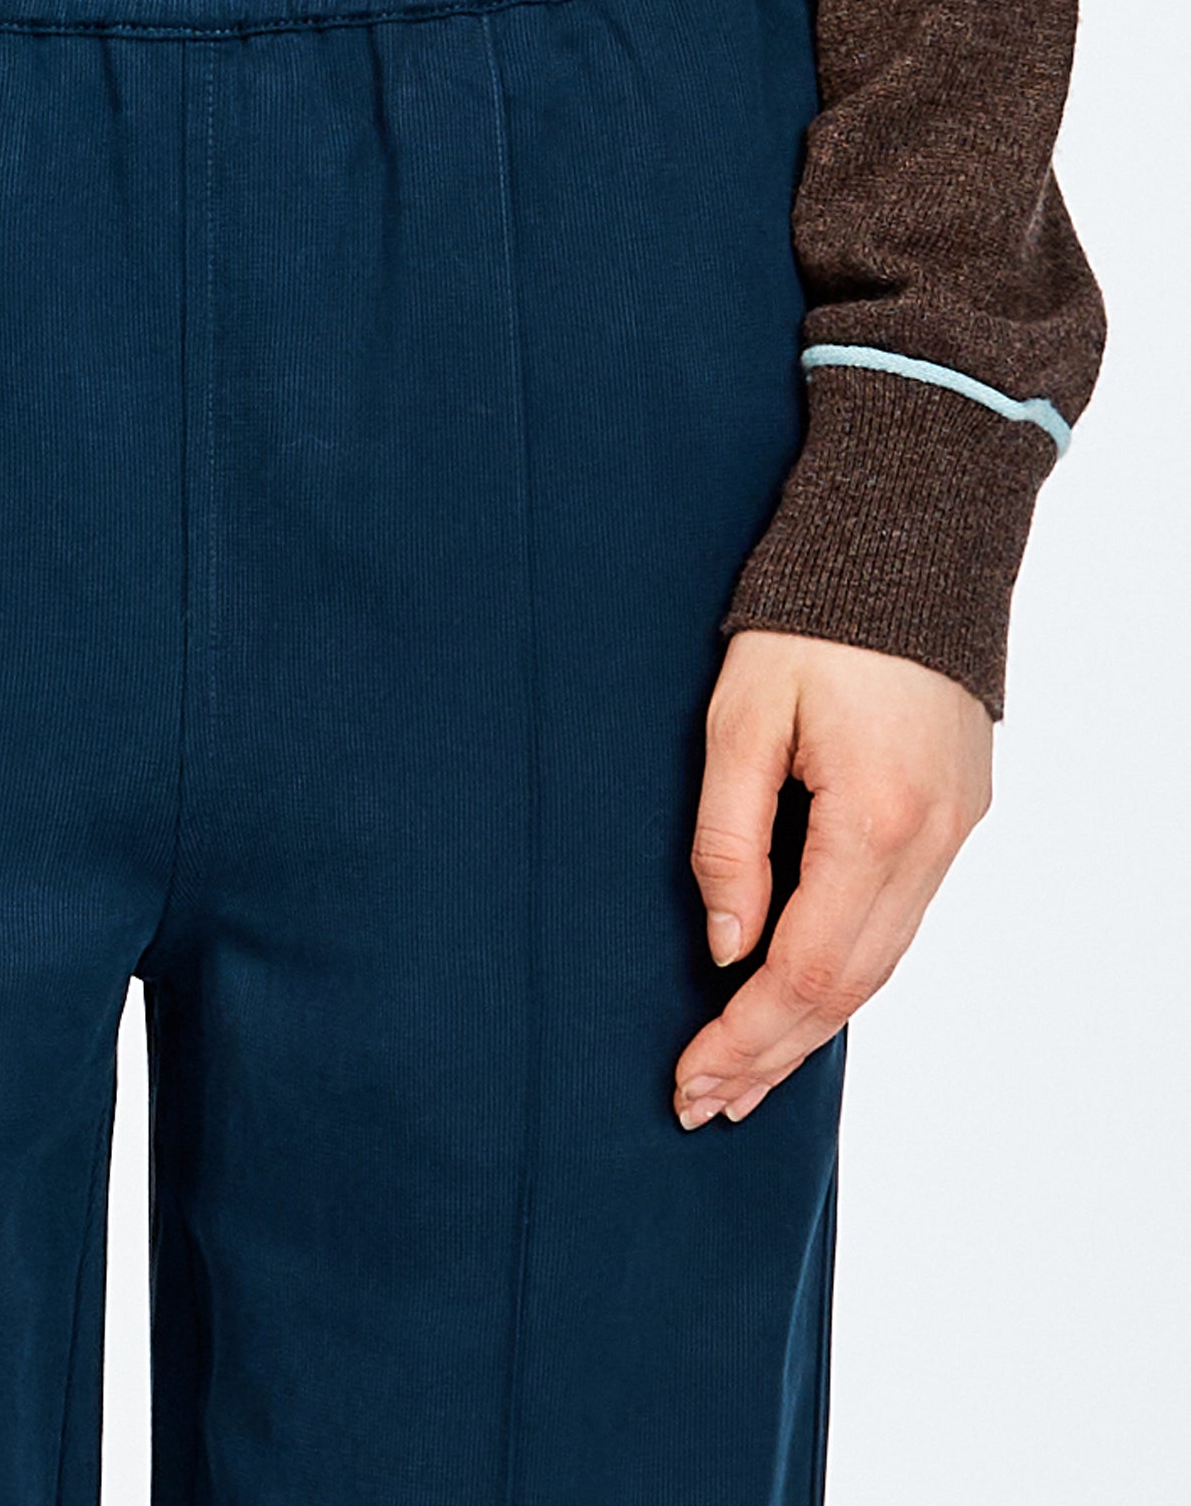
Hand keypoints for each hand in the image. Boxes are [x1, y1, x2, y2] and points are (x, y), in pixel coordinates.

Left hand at [673, 629, 992, 1127]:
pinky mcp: (961, 815)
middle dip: (775, 1053)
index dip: (743, 1037)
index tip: (688, 1083)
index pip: (802, 968)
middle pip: (849, 986)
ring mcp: (958, 832)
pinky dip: (853, 972)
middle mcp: (933, 843)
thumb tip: (727, 947)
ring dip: (815, 1024)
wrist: (910, 543)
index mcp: (875, 820)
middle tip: (708, 1106)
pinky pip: (904, 921)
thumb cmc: (810, 622)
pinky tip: (809, 995)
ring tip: (751, 1075)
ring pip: (884, 963)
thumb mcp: (742, 718)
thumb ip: (727, 838)